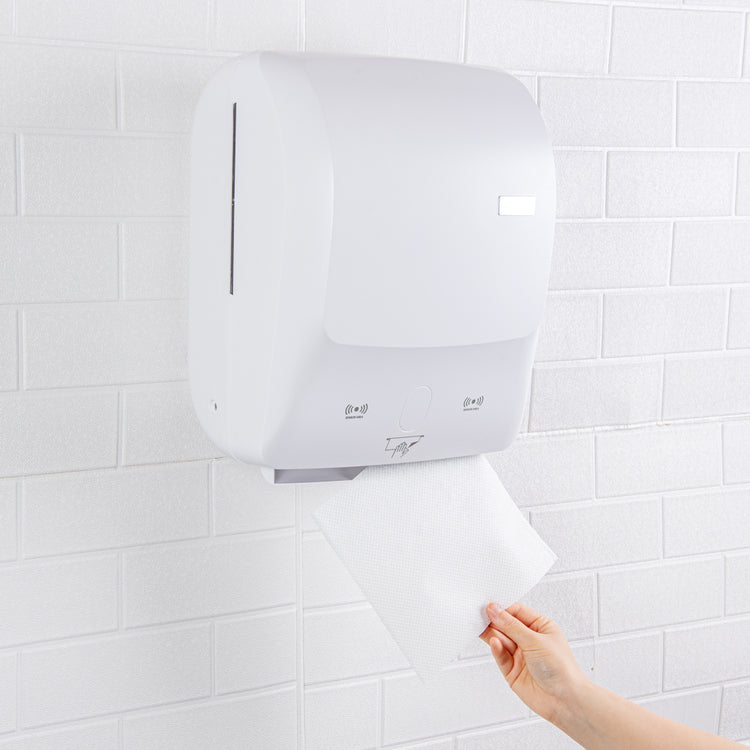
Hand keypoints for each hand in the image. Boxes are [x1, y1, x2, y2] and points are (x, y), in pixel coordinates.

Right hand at [479, 602, 587, 723]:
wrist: (565, 701)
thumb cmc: (561, 669)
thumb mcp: (535, 640)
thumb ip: (512, 626)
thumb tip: (495, 611)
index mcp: (540, 627)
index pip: (517, 612)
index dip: (503, 609)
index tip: (489, 607)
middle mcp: (530, 640)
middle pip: (506, 626)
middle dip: (494, 621)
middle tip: (480, 615)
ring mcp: (520, 656)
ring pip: (501, 640)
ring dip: (493, 635)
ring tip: (483, 628)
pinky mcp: (512, 671)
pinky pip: (501, 657)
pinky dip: (496, 650)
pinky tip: (494, 643)